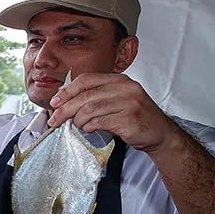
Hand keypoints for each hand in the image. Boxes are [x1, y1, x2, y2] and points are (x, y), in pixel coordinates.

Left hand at [46, 73, 180, 154]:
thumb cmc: (133, 118)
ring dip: (78, 120)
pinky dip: (89, 127)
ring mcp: (129, 102)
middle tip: (54, 120)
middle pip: (85, 95)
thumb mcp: (115, 101)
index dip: (67, 91)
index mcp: (119, 80)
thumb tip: (64, 104)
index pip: (86, 80)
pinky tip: (89, 129)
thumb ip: (95, 98)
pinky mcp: (129, 118)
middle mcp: (125, 88)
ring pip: (90, 109)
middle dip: (65, 109)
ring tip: (76, 126)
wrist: (159, 133)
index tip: (54, 102)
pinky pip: (100, 122)